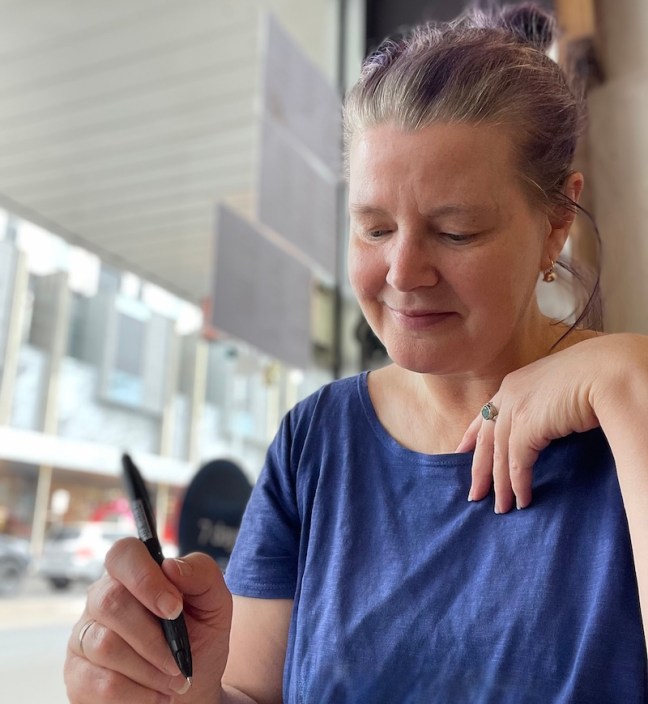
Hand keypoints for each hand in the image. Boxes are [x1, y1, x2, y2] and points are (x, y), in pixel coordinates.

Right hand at [64, 538, 231, 702]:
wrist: (194, 691)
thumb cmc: (200, 639)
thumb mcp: (215, 603)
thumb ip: (201, 573)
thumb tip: (171, 566)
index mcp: (134, 573)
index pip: (123, 553)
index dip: (145, 578)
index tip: (175, 608)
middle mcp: (101, 599)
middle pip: (110, 601)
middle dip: (153, 637)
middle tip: (179, 659)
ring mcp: (84, 637)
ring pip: (105, 645)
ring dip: (150, 669)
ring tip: (174, 681)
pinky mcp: (78, 677)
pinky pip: (100, 684)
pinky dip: (138, 694)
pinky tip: (156, 696)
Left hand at [456, 337, 609, 512]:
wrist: (606, 371)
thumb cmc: (593, 376)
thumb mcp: (557, 387)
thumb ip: (543, 403)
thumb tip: (545, 422)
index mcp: (514, 383)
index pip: (486, 413)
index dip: (472, 435)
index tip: (461, 451)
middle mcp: (508, 395)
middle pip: (486, 439)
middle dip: (479, 469)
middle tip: (475, 493)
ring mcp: (515, 410)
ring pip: (499, 455)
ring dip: (500, 485)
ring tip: (500, 508)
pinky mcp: (526, 427)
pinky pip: (517, 463)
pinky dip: (518, 484)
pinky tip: (521, 500)